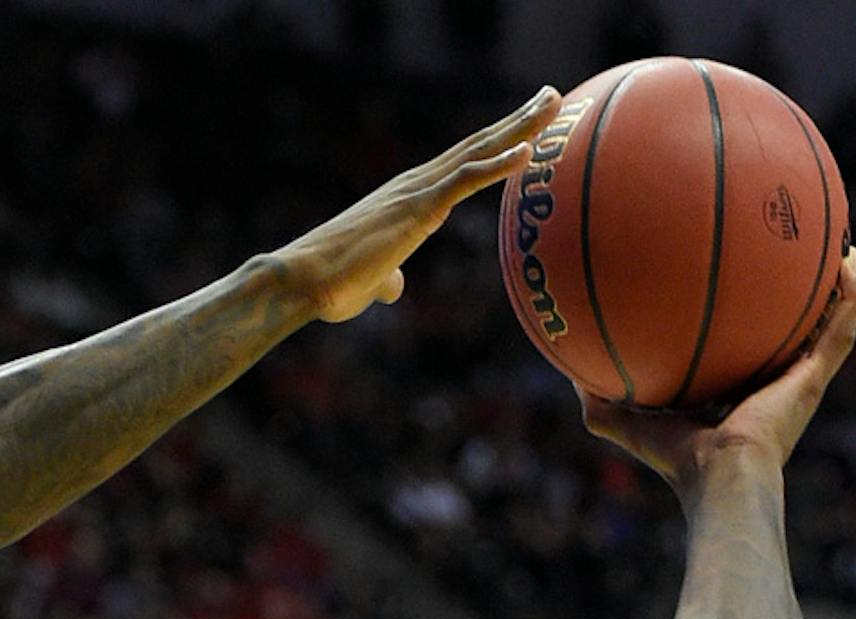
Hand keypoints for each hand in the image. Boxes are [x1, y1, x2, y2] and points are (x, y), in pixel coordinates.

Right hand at [272, 87, 561, 323]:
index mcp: (408, 198)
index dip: (496, 142)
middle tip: (554, 96)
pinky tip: (526, 151)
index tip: (527, 126)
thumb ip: (387, 278)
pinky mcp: (416, 210)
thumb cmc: (330, 285)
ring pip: (477, 152)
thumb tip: (392, 287)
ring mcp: (416, 193)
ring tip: (554, 102)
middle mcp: (415, 184)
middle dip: (518, 120)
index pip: (461, 163)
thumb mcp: (368, 280)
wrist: (301, 281)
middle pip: (477, 145)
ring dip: (519, 127)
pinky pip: (463, 181)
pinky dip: (496, 165)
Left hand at [581, 248, 855, 489]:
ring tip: (839, 246)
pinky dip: (849, 293)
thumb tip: (566, 369)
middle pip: (788, 334)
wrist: (719, 473)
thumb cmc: (675, 457)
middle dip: (793, 299)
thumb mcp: (622, 421)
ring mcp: (799, 381)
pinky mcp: (815, 378)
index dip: (740, 324)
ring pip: (828, 325)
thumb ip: (595, 398)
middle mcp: (771, 384)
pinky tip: (849, 258)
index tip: (735, 288)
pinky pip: (840, 327)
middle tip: (793, 256)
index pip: (740, 352)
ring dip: (836, 288)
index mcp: (734, 395)